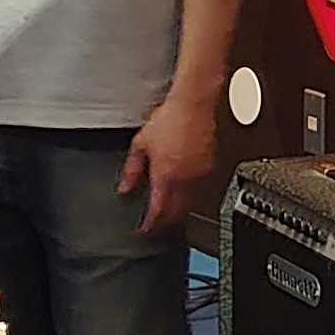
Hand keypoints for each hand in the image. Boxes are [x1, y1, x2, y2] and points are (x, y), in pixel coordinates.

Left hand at [119, 91, 215, 238]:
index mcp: (166, 176)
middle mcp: (185, 179)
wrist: (193, 105)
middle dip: (165, 223)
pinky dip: (190, 196)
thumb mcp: (140, 144)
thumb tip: (124, 187)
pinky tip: (181, 191)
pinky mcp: (210, 167)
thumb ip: (131, 170)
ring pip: (190, 204)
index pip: (159, 211)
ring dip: (178, 211)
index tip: (144, 230)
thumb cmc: (169, 119)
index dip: (150, 225)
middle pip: (176, 213)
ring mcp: (200, 174)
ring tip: (167, 211)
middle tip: (155, 225)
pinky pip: (199, 190)